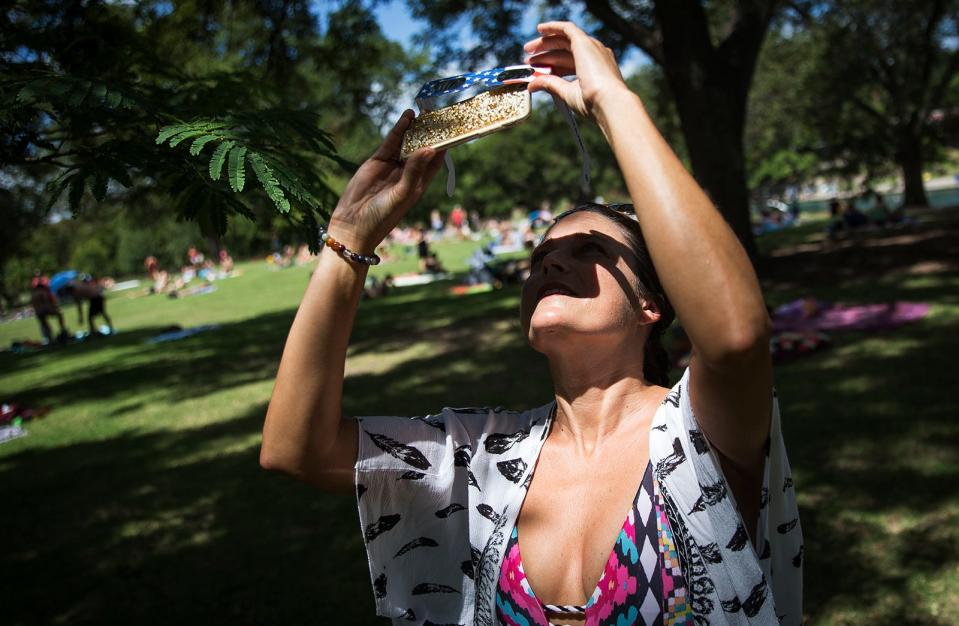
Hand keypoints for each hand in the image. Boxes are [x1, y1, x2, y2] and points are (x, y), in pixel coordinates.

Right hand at [329, 110, 445, 251]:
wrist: (353, 224)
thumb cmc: (382, 216)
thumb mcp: (401, 194)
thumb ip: (414, 171)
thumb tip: (431, 148)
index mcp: (419, 183)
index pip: (436, 160)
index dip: (444, 144)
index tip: (453, 128)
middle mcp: (408, 173)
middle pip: (422, 147)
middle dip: (430, 131)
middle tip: (439, 112)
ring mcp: (392, 165)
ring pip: (407, 141)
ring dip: (415, 127)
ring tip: (425, 110)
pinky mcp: (378, 160)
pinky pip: (391, 141)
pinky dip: (399, 128)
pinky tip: (407, 116)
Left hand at [523, 22, 632, 119]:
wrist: (608, 101)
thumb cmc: (593, 103)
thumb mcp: (567, 93)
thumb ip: (551, 85)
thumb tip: (532, 85)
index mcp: (595, 70)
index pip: (568, 64)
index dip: (551, 66)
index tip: (535, 70)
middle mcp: (595, 56)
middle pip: (565, 51)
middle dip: (545, 54)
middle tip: (528, 59)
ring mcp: (591, 47)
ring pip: (565, 39)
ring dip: (546, 43)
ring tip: (528, 49)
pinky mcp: (584, 42)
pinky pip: (567, 28)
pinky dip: (553, 27)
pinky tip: (541, 29)